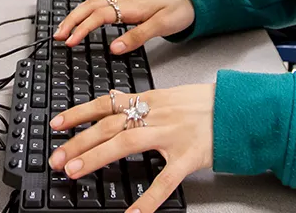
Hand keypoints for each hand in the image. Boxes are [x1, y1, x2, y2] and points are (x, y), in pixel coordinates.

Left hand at [49, 84, 214, 212]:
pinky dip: (147, 200)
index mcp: (151, 100)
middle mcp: (156, 114)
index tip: (56, 123)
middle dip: (78, 141)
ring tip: (74, 170)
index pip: (107, 104)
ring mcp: (171, 135)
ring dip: (96, 157)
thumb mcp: (170, 95)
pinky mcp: (188, 157)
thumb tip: (115, 99)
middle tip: (56, 157)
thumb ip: (142, 101)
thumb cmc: (206, 104)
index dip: (79, 113)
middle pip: (109, 126)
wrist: (239, 108)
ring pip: (126, 144)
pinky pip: (164, 181)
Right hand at [53, 0, 194, 52]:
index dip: (82, 28)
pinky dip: (86, 12)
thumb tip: (113, 48)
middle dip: (70, 20)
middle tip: (57, 36)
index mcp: (130, 7)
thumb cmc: (179, 11)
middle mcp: (123, 2)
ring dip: (76, 15)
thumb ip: (137, 37)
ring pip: (92, 4)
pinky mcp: (126, 6)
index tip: (70, 42)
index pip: (98, 16)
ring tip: (63, 30)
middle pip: (89, 6)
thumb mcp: (161, 27)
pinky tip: (83, 20)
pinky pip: (100, 6)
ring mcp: (124, 3)